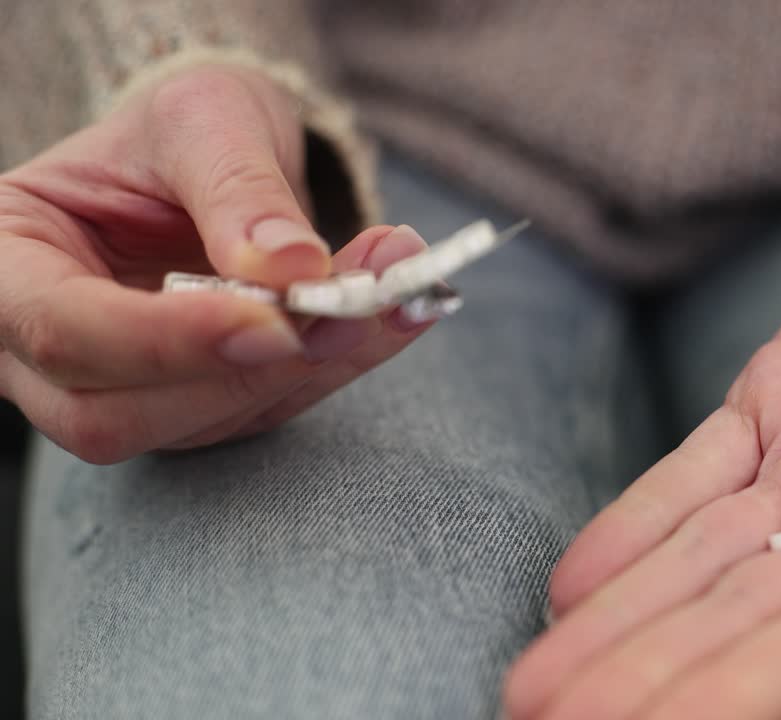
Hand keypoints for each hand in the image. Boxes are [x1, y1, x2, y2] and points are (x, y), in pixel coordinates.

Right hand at [0, 65, 434, 462]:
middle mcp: (42, 348)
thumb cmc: (183, 128)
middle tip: (350, 307)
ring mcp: (116, 389)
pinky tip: (387, 315)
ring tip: (390, 291)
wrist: (217, 155)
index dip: (164, 340)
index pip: (62, 330)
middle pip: (114, 414)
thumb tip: (292, 265)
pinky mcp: (194, 408)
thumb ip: (237, 186)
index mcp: (6, 262)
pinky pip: (261, 413)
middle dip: (244, 372)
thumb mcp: (204, 118)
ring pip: (199, 427)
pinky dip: (335, 367)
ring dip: (311, 369)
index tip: (270, 319)